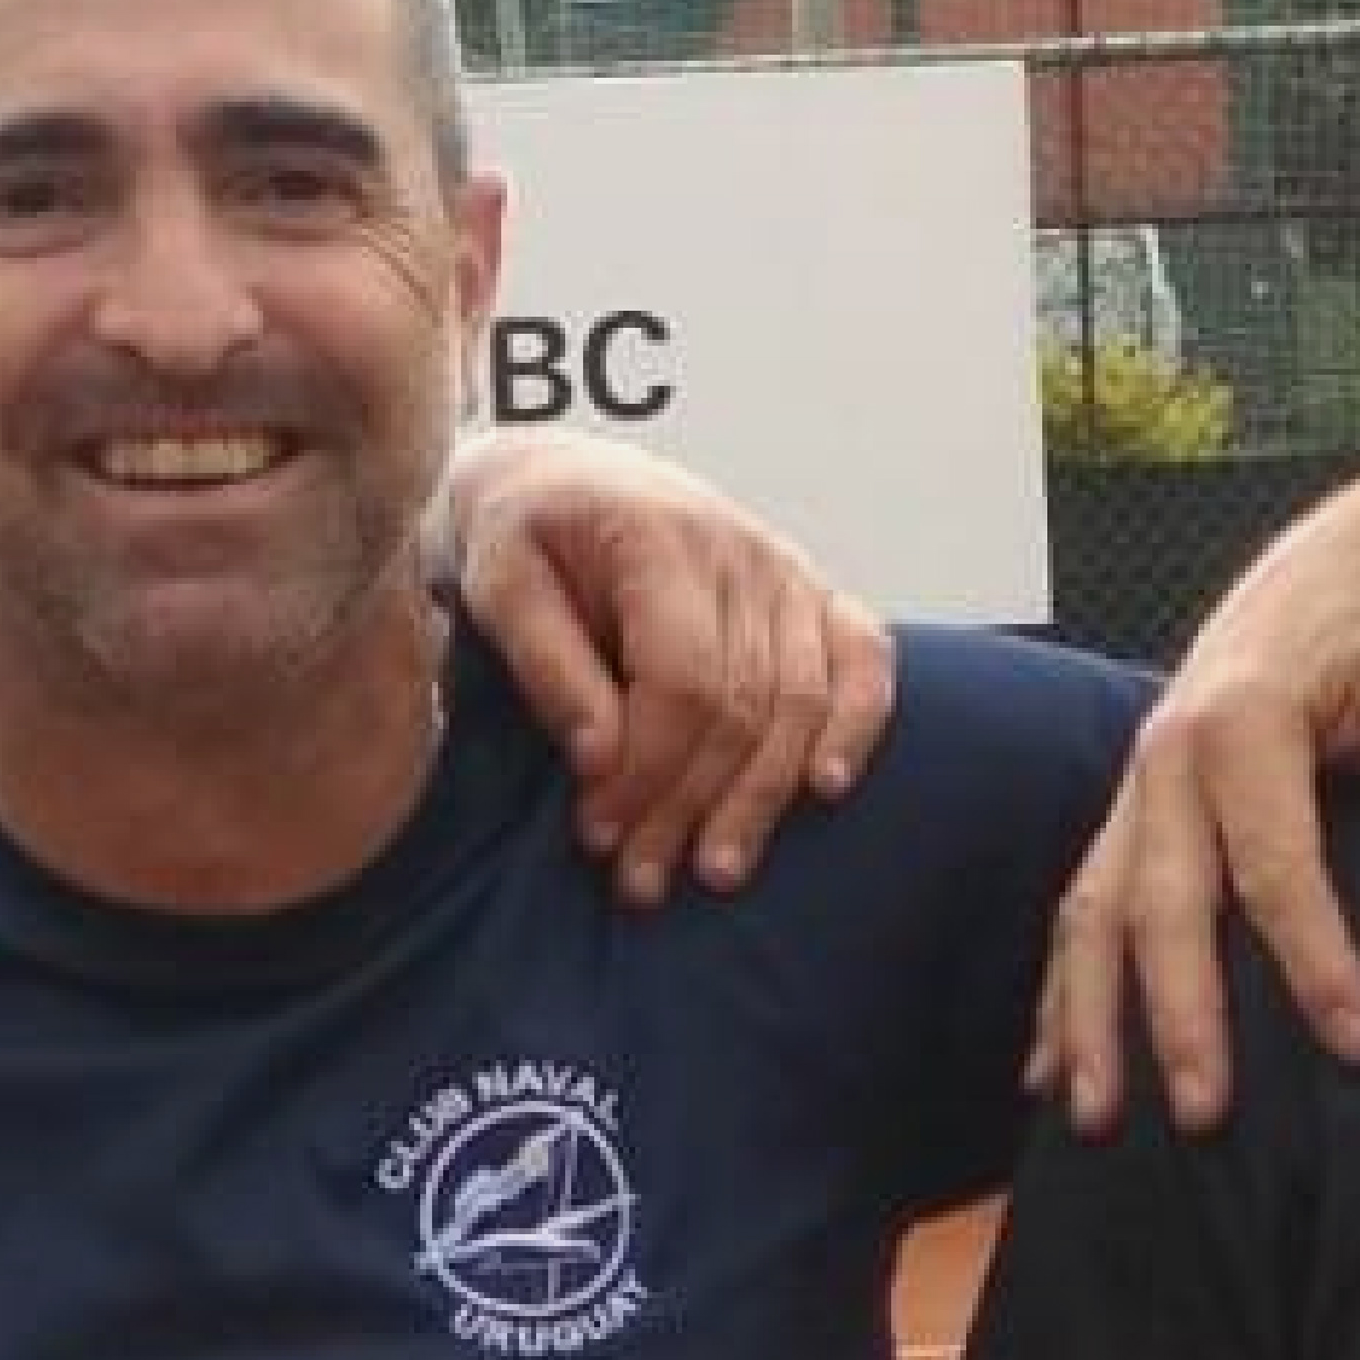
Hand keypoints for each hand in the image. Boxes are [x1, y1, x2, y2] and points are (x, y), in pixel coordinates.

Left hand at [443, 431, 890, 902]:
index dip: (646, 769)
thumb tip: (600, 756)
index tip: (597, 834)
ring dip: (760, 798)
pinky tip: (829, 788)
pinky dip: (857, 723)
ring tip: (717, 872)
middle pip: (741, 706)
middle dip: (690, 806)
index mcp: (660, 539)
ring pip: (800, 701)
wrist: (558, 477)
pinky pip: (863, 657)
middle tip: (640, 882)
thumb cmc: (519, 536)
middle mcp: (739, 552)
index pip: (683, 679)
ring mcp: (784, 570)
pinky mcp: (808, 592)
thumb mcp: (496, 583)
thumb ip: (546, 663)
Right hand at [1031, 482, 1359, 1134]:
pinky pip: (1074, 908)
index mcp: (1242, 721)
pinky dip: (1060, 991)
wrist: (1331, 561)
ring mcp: (1133, 787)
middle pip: (1162, 906)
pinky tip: (1049, 1071)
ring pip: (1092, 915)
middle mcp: (1165, 757)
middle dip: (1179, 1017)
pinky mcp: (1124, 809)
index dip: (1315, 960)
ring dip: (1090, 1021)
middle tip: (1204, 1116)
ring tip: (1098, 1118)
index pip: (1274, 866)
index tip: (1358, 1045)